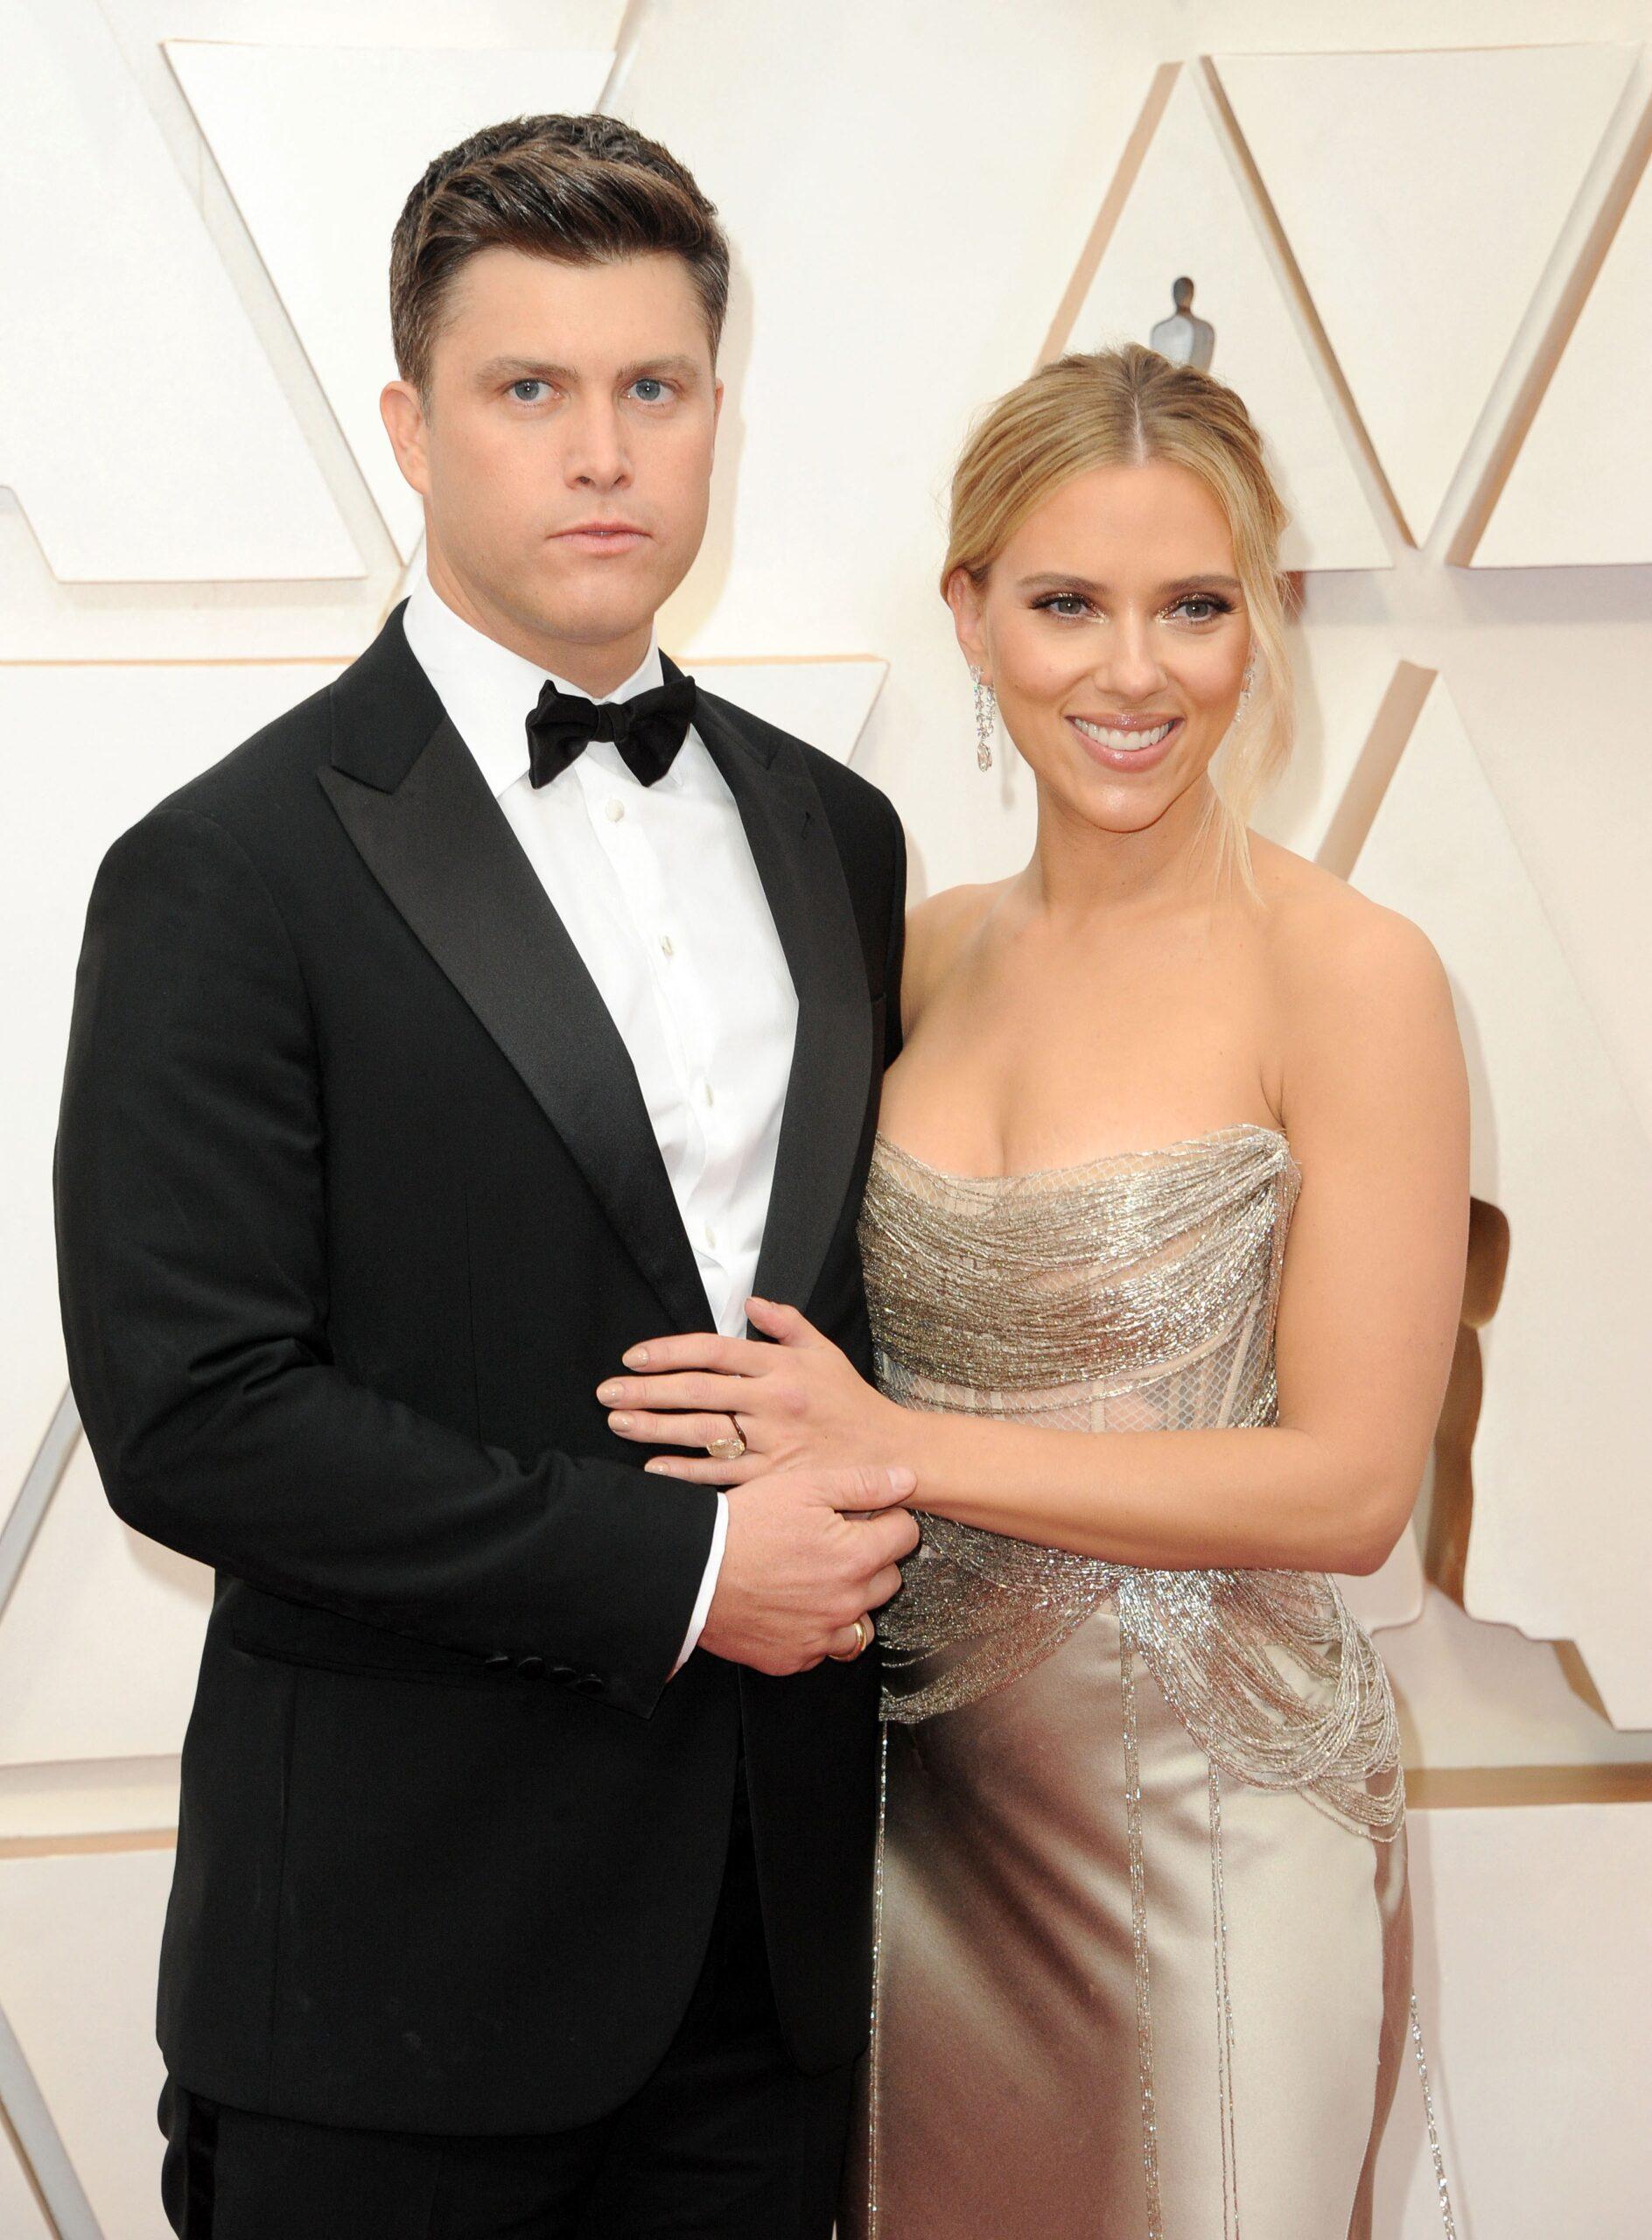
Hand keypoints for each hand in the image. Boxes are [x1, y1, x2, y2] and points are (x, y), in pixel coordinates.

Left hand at [598, 1296, 901, 1485]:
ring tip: (619, 1423)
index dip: (669, 1352)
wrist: (892, 1456)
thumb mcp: (825, 1352)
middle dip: (646, 1391)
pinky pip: (721, 1475)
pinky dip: (684, 1472)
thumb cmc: (852, 1403)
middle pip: (697, 1391)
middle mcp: (773, 1401)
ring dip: (655, 1428)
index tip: (635, 1357)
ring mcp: (773, 1442)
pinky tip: (653, 1468)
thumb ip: (787, 1324)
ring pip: (702, 1433)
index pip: (713, 1351)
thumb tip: (750, 1302)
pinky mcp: (774, 1478)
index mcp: (781, 1365)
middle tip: (607, 1393)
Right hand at [698, 1462, 920, 1675]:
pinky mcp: (795, 1658)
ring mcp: (822, 1636)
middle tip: (834, 1542)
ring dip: (850, 1600)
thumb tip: (907, 1479)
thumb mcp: (804, 1487)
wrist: (691, 1573)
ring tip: (815, 1578)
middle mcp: (846, 1602)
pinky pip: (825, 1647)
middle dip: (871, 1558)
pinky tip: (794, 1606)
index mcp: (855, 1557)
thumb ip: (862, 1484)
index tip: (861, 1516)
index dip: (885, 1518)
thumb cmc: (743, 1525)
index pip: (905, 1535)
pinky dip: (818, 1629)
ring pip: (862, 1620)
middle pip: (890, 1578)